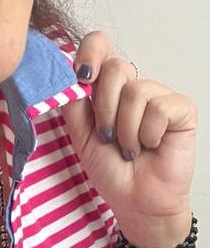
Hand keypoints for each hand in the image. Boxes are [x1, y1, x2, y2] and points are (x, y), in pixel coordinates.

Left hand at [60, 30, 197, 246]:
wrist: (135, 201)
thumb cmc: (112, 171)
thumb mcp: (81, 137)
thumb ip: (73, 105)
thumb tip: (66, 75)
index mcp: (107, 89)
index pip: (100, 46)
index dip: (91, 51)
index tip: (82, 76)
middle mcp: (133, 87)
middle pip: (116, 68)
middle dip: (105, 108)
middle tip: (108, 137)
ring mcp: (159, 96)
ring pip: (136, 91)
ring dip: (126, 130)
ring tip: (129, 150)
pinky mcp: (181, 110)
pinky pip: (159, 109)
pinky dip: (148, 134)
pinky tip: (151, 147)